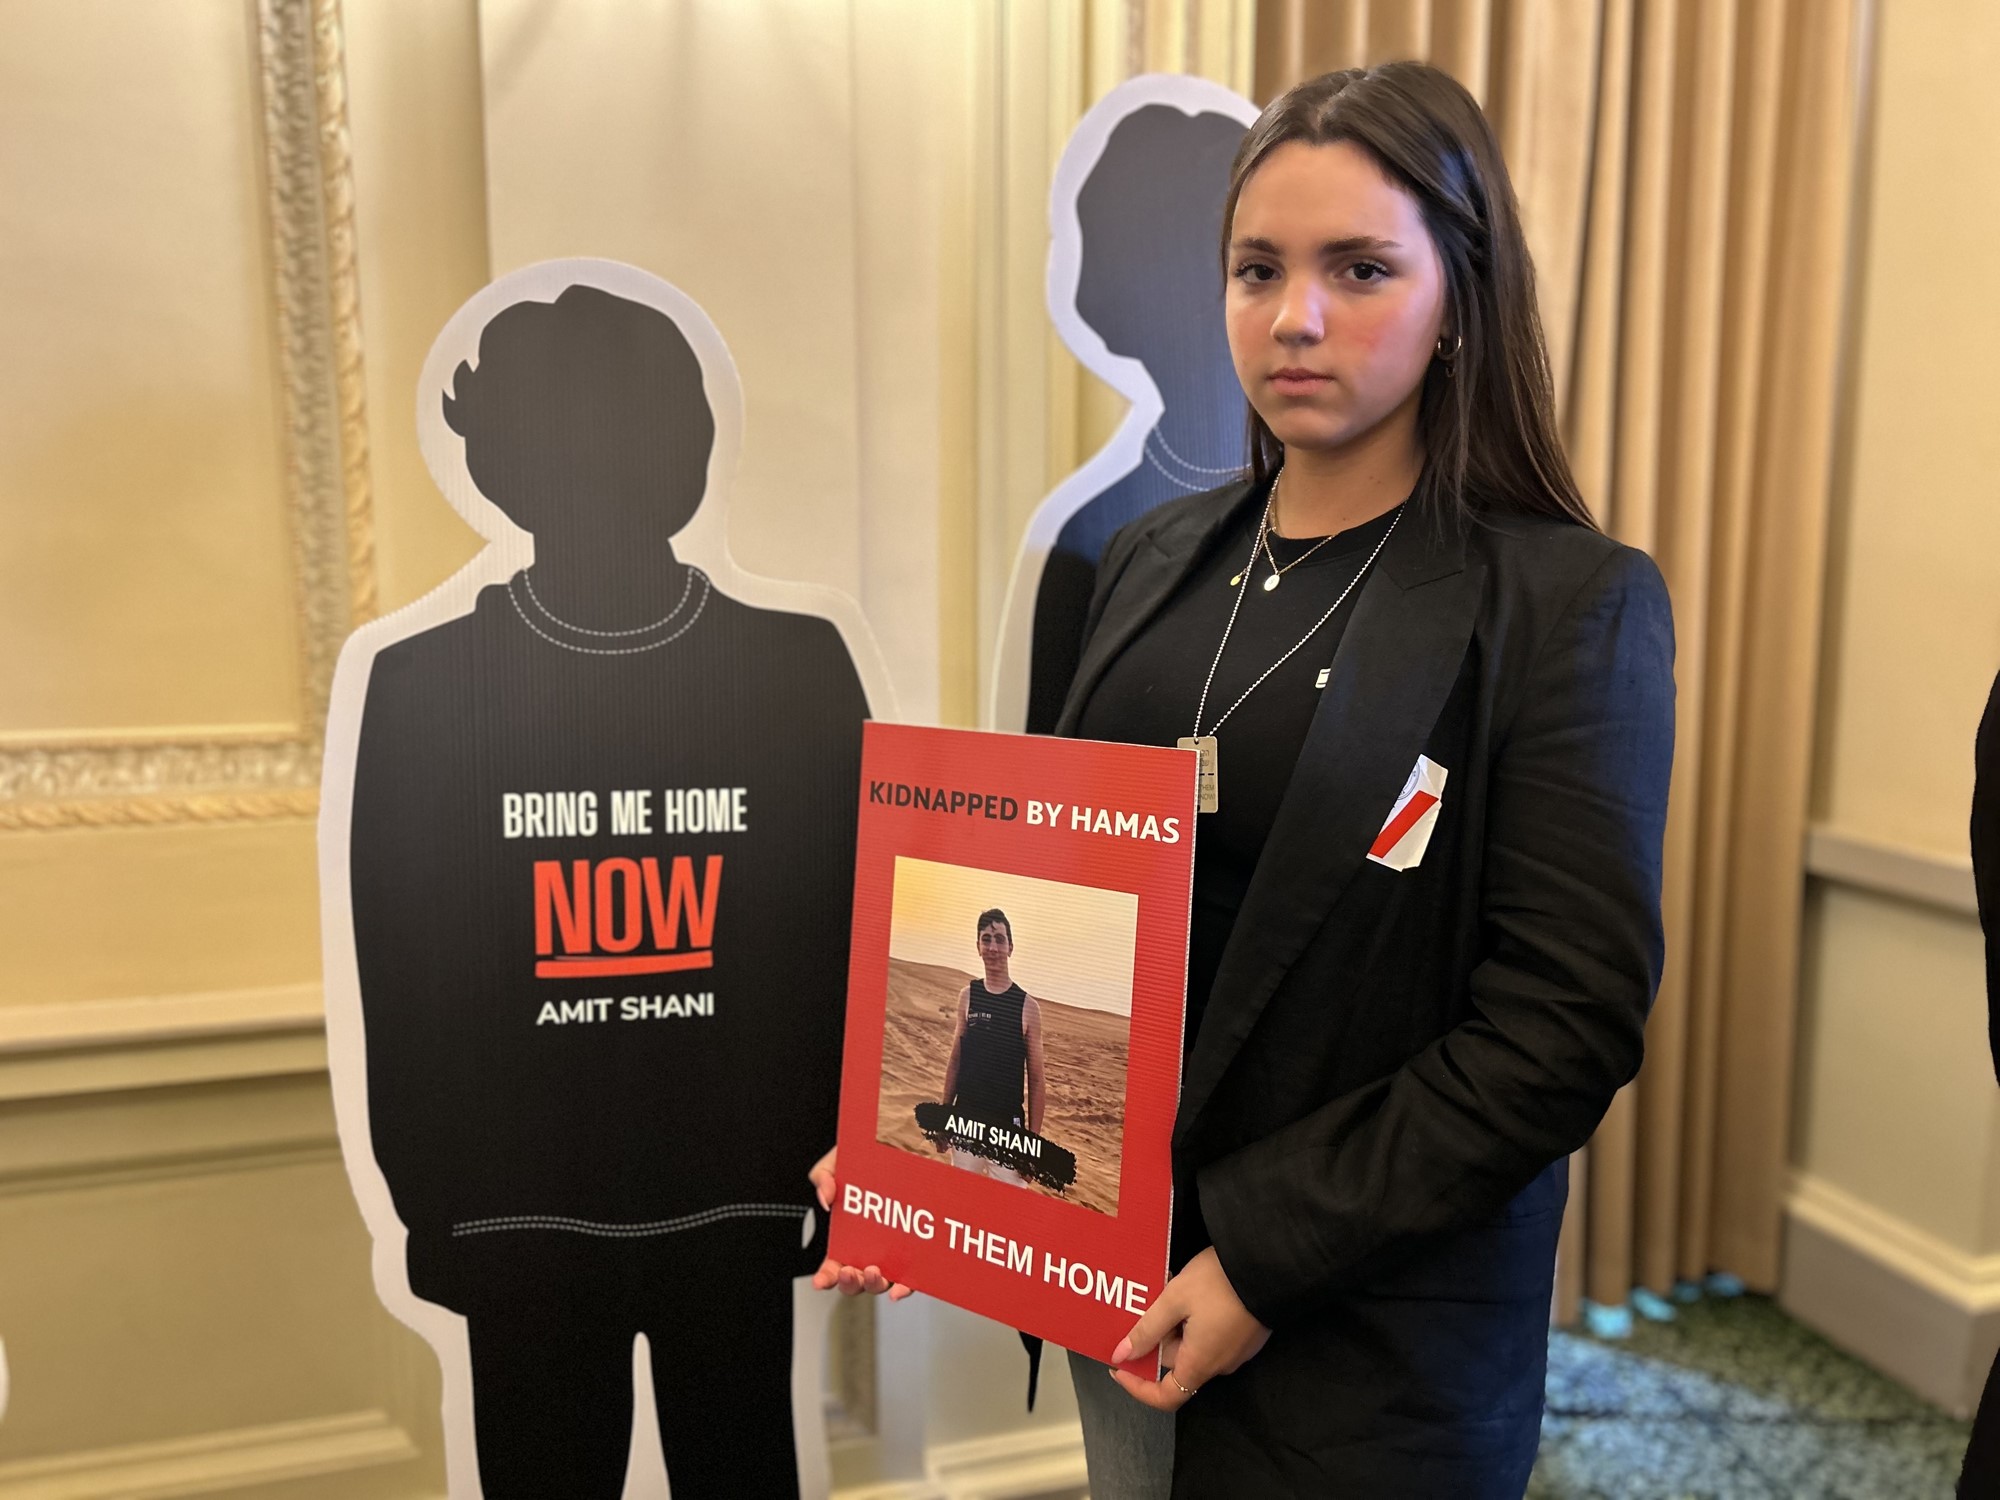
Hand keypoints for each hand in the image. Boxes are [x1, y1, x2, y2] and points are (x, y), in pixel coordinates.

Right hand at [806, 1147, 914, 1300]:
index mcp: (848, 1236)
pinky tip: (900, 1287)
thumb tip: (826, 1198)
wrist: (907, 1143)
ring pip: (882, 1282)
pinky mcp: (917, 1251)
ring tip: (874, 1271)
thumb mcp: (839, 1161)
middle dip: (850, 1282)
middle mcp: (870, 1249)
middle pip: (856, 1280)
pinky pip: (912, 1276)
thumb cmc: (870, 1159)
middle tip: (850, 1271)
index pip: (833, 1265)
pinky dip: (905, 1286)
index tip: (820, 1281)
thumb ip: (823, 1176)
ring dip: (875, 1284)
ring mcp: (893, 1252)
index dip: (826, 1277)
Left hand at [1109, 1248, 1269, 1410]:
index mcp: (1200, 1362)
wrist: (1271, 1264)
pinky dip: (1195, 1320)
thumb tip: (1122, 1355)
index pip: (1165, 1397)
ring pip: (1193, 1345)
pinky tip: (1192, 1291)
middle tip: (1149, 1301)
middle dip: (1158, 1336)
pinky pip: (1212, 1336)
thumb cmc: (1221, 1282)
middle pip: (1177, 1362)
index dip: (1138, 1387)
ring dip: (1176, 1324)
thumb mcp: (1174, 1299)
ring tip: (1170, 1289)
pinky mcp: (1245, 1335)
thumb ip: (1147, 1329)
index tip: (1119, 1366)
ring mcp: (1236, 1350)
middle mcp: (1219, 1364)